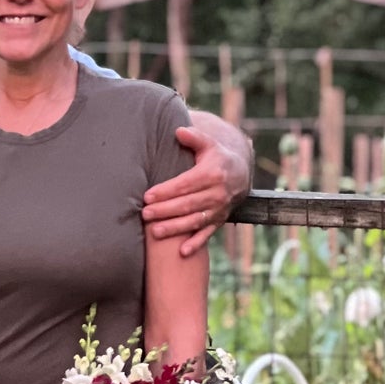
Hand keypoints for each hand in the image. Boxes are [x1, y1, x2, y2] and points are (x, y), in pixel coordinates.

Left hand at [142, 116, 252, 256]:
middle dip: (165, 210)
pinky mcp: (219, 221)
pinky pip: (207, 234)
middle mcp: (217, 193)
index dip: (166, 191)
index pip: (185, 184)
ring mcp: (219, 209)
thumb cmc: (215, 157)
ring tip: (154, 232)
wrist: (240, 174)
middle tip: (144, 214)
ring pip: (194, 221)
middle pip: (187, 204)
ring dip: (174, 228)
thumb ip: (194, 137)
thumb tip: (178, 130)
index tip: (147, 196)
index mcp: (212, 173)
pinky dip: (196, 244)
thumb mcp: (208, 144)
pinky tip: (182, 252)